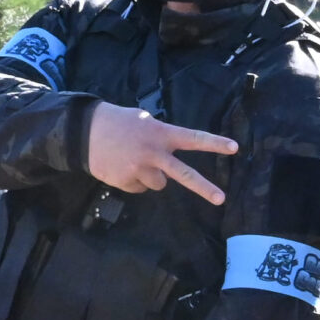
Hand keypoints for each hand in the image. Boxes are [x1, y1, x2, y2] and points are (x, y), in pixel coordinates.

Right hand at [85, 102, 235, 204]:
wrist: (84, 133)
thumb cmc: (119, 123)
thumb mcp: (144, 121)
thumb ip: (160, 136)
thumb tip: (170, 157)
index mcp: (161, 133)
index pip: (193, 138)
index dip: (214, 143)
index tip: (234, 148)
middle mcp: (154, 153)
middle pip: (184, 174)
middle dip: (204, 188)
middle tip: (221, 199)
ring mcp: (141, 169)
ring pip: (159, 184)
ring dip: (151, 176)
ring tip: (133, 161)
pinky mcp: (128, 182)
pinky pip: (140, 188)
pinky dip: (134, 181)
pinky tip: (122, 167)